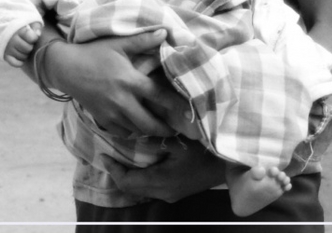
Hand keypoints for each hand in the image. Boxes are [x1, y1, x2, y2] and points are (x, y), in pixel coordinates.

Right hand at [5, 22, 41, 66]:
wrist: (12, 32)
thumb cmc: (25, 29)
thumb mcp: (32, 24)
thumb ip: (36, 28)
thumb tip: (38, 34)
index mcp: (19, 30)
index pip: (32, 38)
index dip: (34, 38)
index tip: (32, 37)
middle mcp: (12, 39)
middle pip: (28, 48)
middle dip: (30, 47)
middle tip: (28, 44)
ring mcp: (8, 48)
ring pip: (22, 56)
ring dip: (26, 54)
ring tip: (24, 49)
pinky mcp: (5, 56)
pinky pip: (15, 63)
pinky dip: (20, 62)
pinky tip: (22, 57)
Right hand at [47, 30, 179, 137]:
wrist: (67, 68)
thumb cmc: (95, 53)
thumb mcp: (119, 43)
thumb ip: (143, 40)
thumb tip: (166, 32)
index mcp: (130, 81)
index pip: (159, 96)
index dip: (175, 105)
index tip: (189, 112)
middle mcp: (122, 101)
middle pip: (149, 123)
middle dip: (164, 130)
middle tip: (176, 130)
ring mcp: (111, 113)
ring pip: (135, 130)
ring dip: (149, 131)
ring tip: (160, 129)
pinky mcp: (102, 119)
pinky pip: (121, 132)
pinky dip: (132, 132)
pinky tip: (138, 127)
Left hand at [101, 138, 225, 202]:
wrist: (228, 165)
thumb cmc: (203, 150)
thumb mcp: (178, 140)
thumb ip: (154, 140)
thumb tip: (132, 135)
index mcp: (160, 181)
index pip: (127, 182)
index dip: (113, 170)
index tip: (103, 155)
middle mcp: (162, 193)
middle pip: (131, 188)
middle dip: (119, 172)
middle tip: (110, 154)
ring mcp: (170, 195)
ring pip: (141, 189)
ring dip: (130, 175)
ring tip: (122, 156)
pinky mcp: (176, 192)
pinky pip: (151, 187)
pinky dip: (141, 176)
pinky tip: (141, 162)